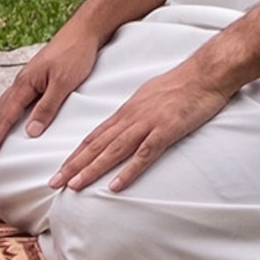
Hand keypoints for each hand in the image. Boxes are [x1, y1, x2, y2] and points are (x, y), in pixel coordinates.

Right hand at [0, 29, 100, 165]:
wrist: (84, 31)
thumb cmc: (75, 54)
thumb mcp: (64, 83)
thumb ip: (47, 107)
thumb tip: (30, 132)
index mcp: (25, 84)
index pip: (5, 118)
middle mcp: (21, 83)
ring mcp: (26, 81)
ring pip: (1, 109)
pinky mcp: (34, 80)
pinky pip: (12, 103)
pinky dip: (2, 117)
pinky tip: (2, 122)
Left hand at [50, 58, 236, 193]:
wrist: (205, 74)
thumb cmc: (181, 84)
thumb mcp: (149, 95)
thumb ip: (134, 112)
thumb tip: (122, 125)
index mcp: (127, 110)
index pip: (95, 135)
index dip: (76, 154)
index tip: (61, 169)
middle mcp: (132, 118)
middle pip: (97, 144)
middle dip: (74, 165)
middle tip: (54, 183)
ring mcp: (148, 124)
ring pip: (114, 150)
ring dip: (92, 169)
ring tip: (74, 186)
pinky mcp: (166, 131)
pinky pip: (144, 155)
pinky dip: (128, 171)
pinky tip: (115, 186)